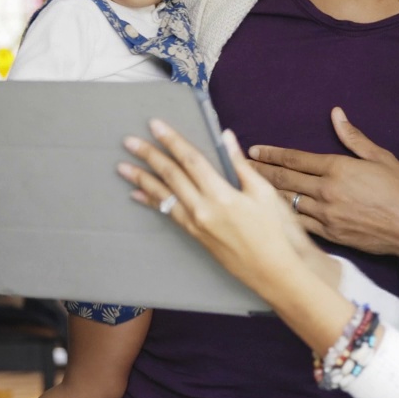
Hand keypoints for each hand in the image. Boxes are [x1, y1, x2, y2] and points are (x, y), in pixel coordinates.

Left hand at [116, 120, 337, 293]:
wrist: (274, 272)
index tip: (156, 125)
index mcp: (221, 195)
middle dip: (149, 156)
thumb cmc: (276, 231)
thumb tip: (226, 136)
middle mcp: (203, 210)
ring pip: (163, 196)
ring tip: (123, 167)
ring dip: (142, 180)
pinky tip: (138, 195)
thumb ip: (240, 164)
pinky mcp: (196, 237)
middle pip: (171, 176)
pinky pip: (168, 214)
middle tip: (129, 141)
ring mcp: (196, 225)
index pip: (191, 160)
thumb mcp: (263, 193)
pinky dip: (152, 202)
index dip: (172, 140)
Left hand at [247, 107, 398, 267]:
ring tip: (244, 189)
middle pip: (284, 180)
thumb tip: (336, 114)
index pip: (295, 158)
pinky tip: (267, 215)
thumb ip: (353, 137)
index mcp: (338, 168)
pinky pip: (299, 225)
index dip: (271, 153)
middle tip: (238, 166)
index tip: (253, 150)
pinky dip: (282, 218)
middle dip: (258, 172)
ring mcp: (326, 215)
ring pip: (287, 203)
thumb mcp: (380, 157)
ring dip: (264, 195)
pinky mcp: (330, 234)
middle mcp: (327, 191)